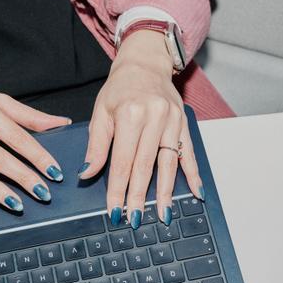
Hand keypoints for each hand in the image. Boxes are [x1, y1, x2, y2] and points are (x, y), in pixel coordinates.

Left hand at [80, 31, 203, 228]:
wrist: (145, 63)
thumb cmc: (120, 89)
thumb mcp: (101, 112)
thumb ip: (96, 145)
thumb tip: (86, 173)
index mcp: (131, 114)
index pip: (122, 161)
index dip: (118, 189)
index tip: (114, 211)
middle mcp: (155, 118)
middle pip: (145, 166)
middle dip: (139, 196)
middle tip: (135, 220)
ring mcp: (173, 121)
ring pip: (168, 164)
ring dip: (165, 192)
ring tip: (163, 214)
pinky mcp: (184, 124)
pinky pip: (189, 153)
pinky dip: (193, 174)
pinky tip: (196, 193)